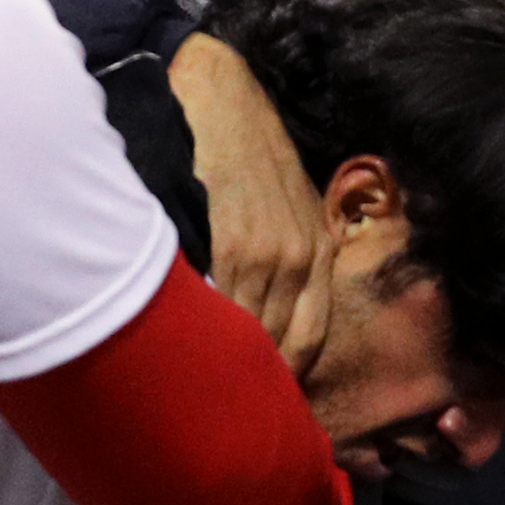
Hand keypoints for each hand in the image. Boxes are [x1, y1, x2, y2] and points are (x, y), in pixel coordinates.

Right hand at [171, 32, 333, 371]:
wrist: (220, 99)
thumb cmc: (245, 153)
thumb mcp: (280, 206)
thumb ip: (277, 260)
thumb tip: (251, 320)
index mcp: (317, 253)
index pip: (307, 340)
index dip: (284, 377)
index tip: (257, 402)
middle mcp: (304, 259)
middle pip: (281, 346)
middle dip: (255, 377)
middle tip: (222, 405)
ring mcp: (274, 254)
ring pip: (253, 333)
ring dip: (227, 361)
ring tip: (198, 387)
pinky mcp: (239, 243)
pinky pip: (227, 307)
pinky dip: (210, 331)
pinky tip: (187, 348)